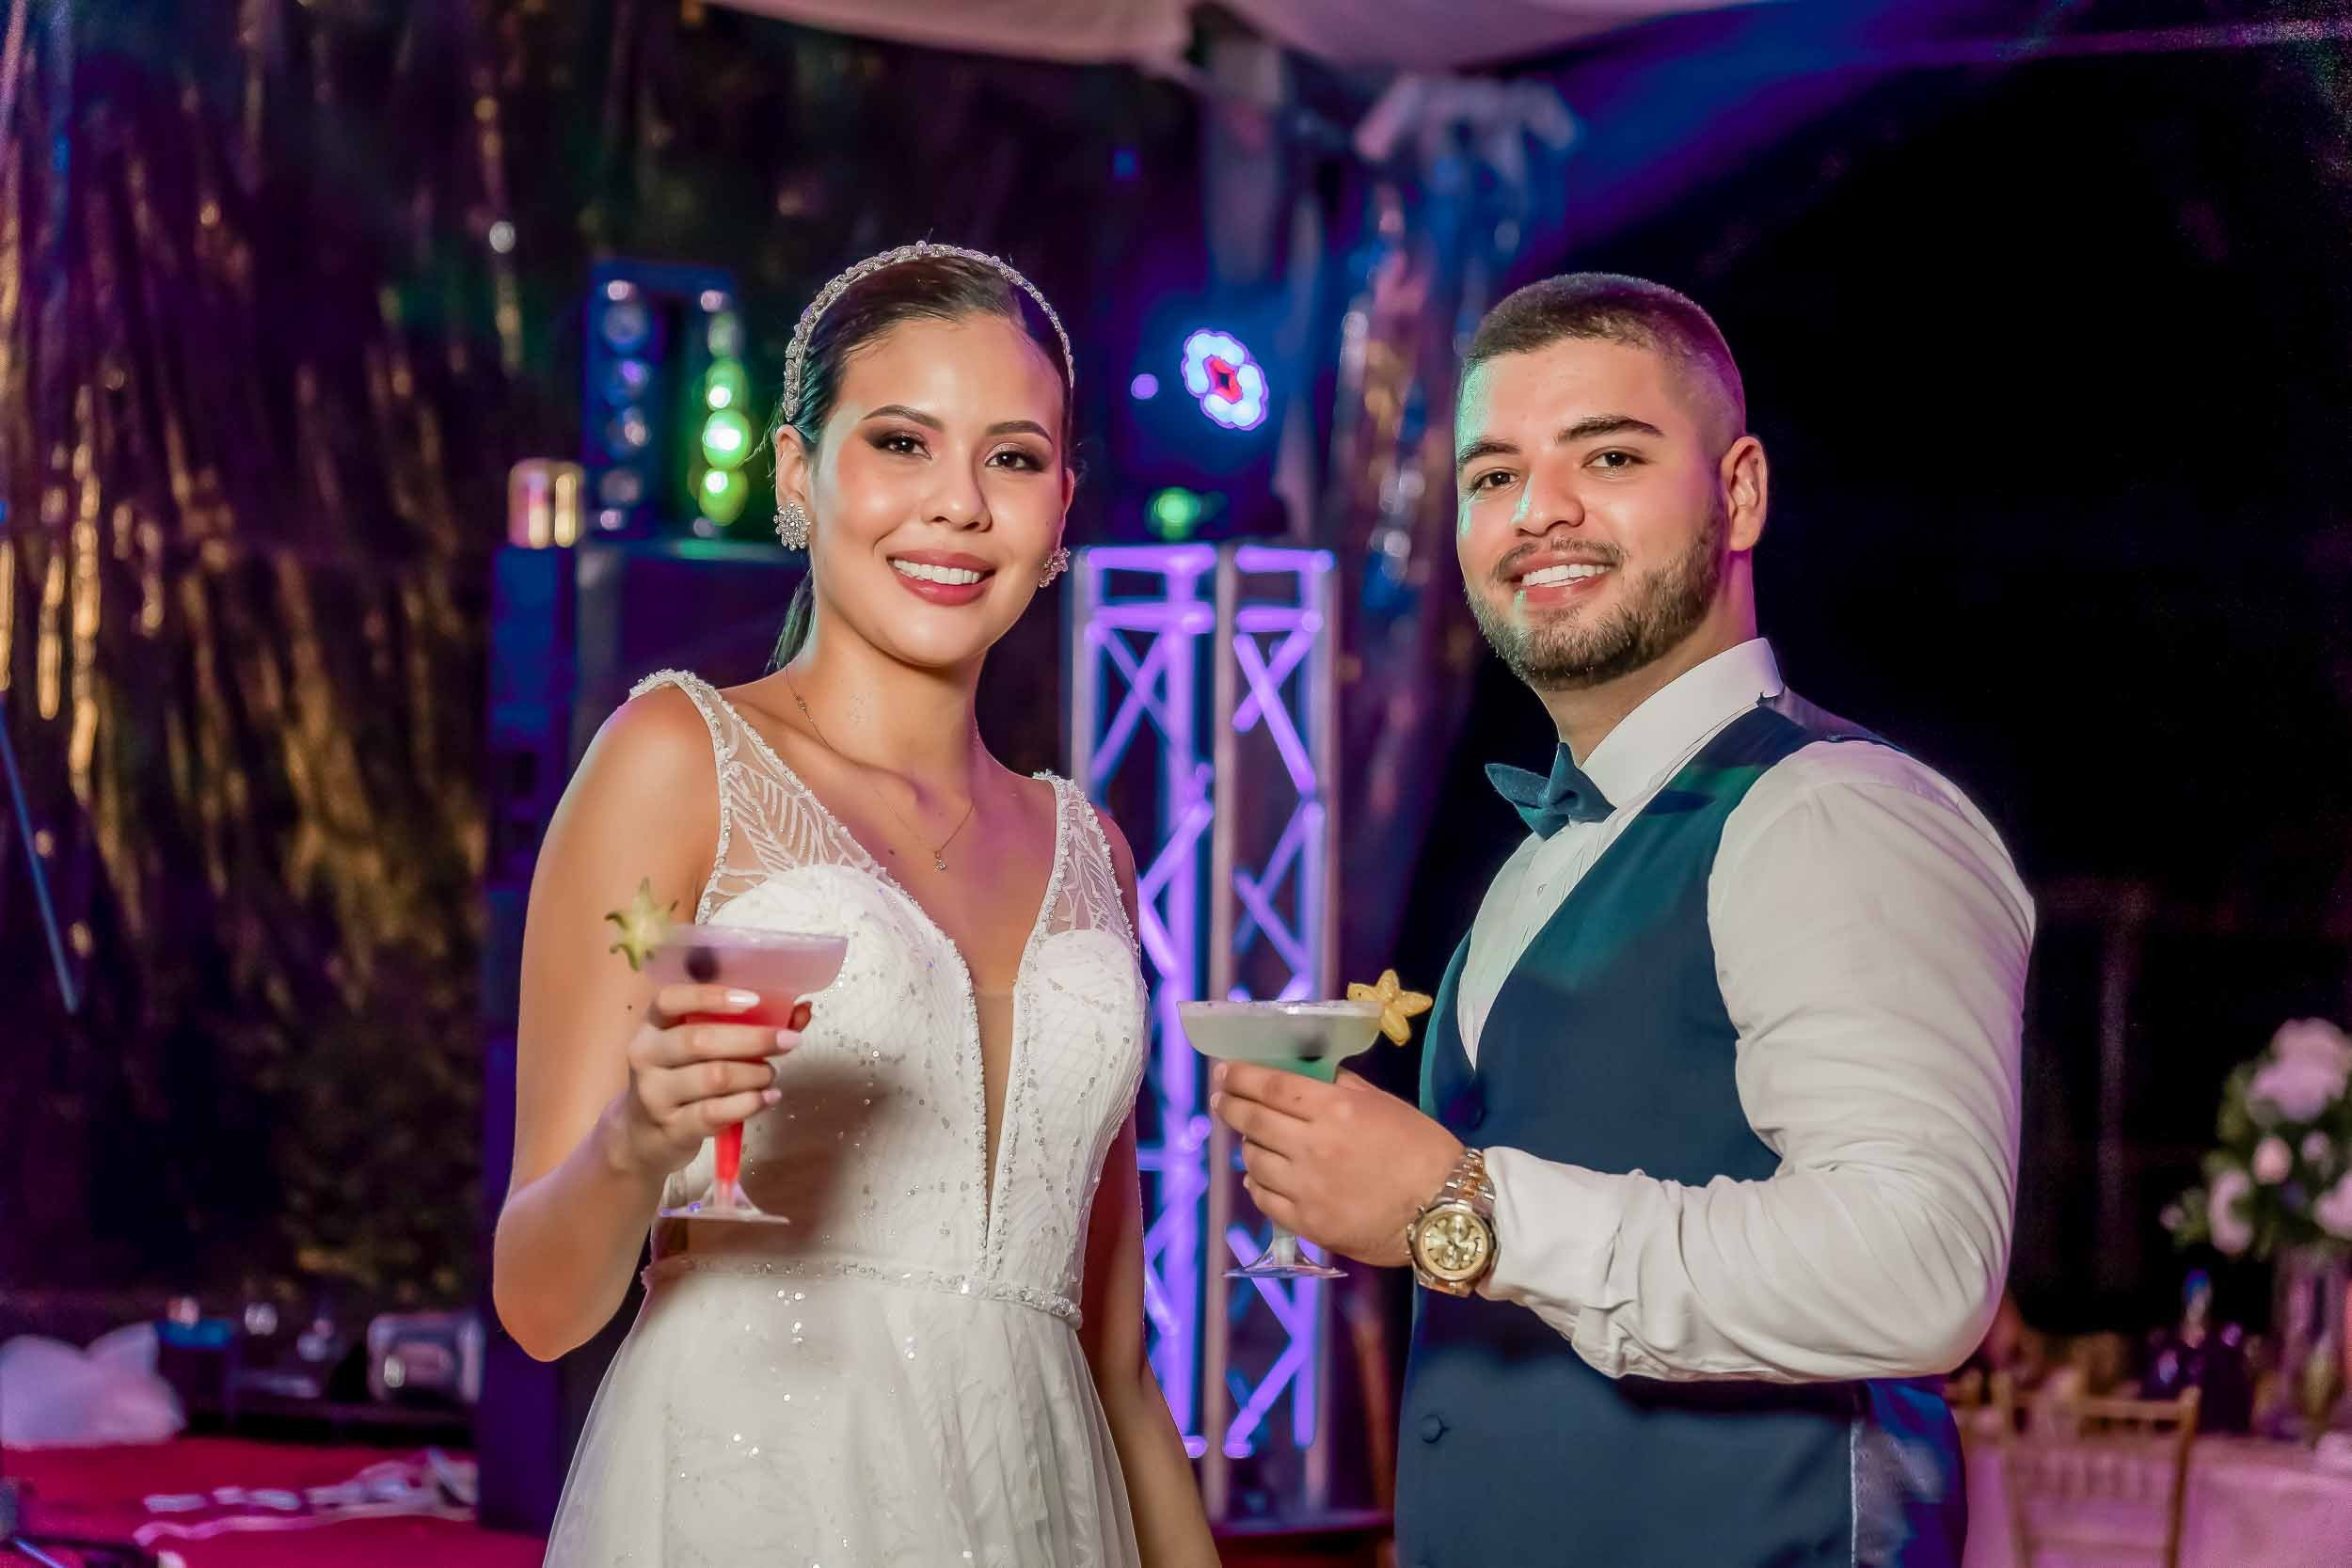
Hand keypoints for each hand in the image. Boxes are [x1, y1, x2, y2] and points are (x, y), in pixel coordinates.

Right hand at [605, 985, 812, 1178]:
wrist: (643, 1137)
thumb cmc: (682, 1079)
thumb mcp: (700, 1050)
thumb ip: (746, 1026)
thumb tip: (802, 1010)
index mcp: (652, 1026)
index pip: (670, 1000)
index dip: (711, 997)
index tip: (753, 1000)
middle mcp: (646, 1056)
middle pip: (701, 1041)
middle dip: (753, 1039)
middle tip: (787, 1041)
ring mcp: (655, 1095)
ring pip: (714, 1077)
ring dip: (754, 1074)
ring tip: (771, 1074)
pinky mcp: (671, 1129)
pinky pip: (716, 1113)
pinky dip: (750, 1103)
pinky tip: (768, 1097)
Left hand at [1210, 1063, 1461, 1268]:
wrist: (1444, 1210)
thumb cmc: (1422, 1149)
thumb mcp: (1384, 1104)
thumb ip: (1341, 1087)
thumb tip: (1305, 1074)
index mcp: (1335, 1109)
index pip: (1271, 1086)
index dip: (1242, 1075)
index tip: (1225, 1070)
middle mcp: (1313, 1146)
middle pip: (1253, 1121)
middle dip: (1231, 1105)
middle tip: (1222, 1098)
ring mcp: (1306, 1188)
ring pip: (1253, 1160)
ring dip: (1247, 1145)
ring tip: (1251, 1139)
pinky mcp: (1307, 1223)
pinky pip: (1264, 1199)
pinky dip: (1257, 1182)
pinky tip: (1261, 1175)